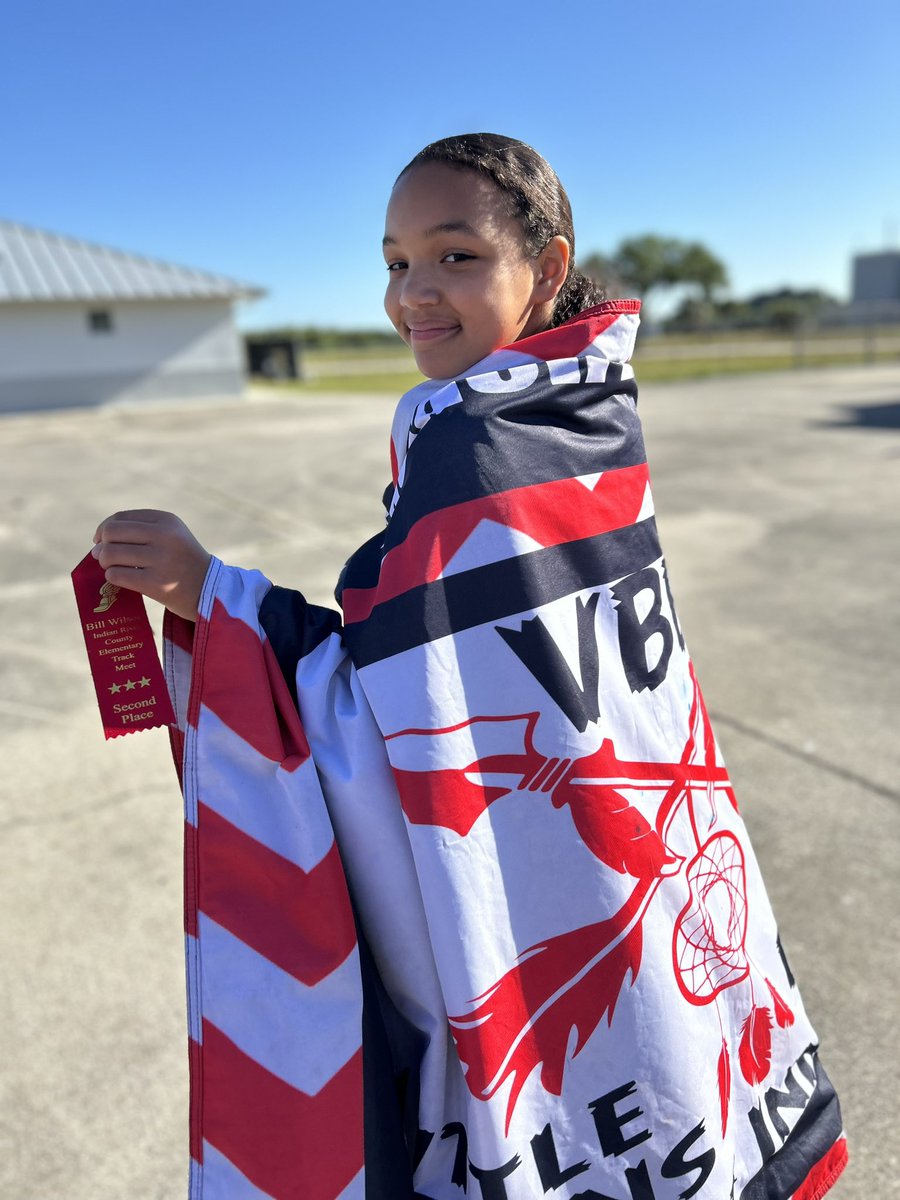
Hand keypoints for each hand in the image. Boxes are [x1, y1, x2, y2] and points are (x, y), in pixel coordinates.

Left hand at [92, 510, 210, 621]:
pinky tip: (120, 579)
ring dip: (105, 562)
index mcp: (167, 520)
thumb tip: (97, 543)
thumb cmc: (183, 562)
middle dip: (102, 546)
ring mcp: (161, 560)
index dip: (104, 529)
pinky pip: (116, 575)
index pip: (120, 517)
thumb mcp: (172, 535)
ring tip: (112, 568)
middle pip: (112, 533)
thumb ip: (140, 530)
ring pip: (111, 554)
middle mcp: (165, 536)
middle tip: (103, 556)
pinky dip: (112, 577)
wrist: (210, 590)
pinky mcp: (156, 583)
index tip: (102, 540)